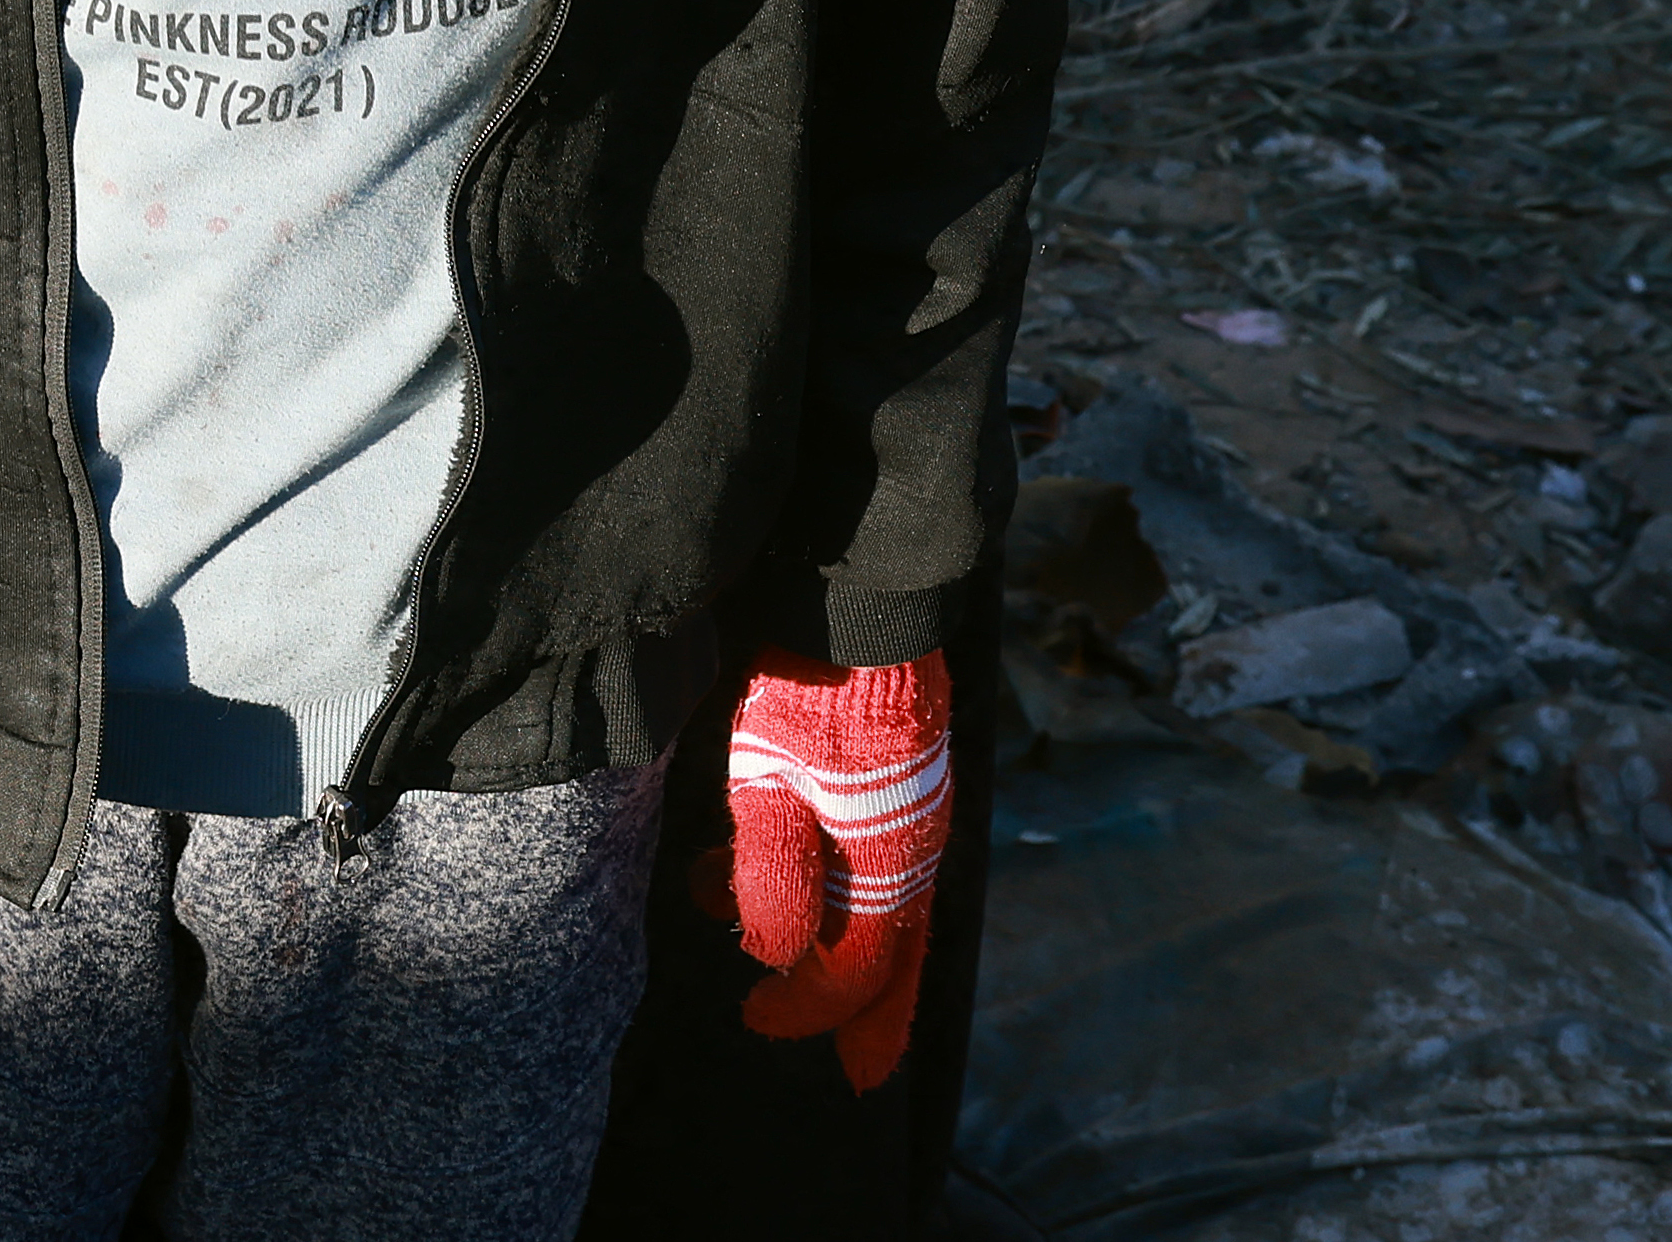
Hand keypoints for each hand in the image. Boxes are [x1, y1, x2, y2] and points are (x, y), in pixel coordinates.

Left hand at [720, 648, 951, 1090]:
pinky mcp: (900, 783)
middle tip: (859, 1071)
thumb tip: (777, 958)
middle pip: (899, 956)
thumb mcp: (768, 782)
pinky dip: (834, 890)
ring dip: (833, 943)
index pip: (855, 969)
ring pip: (884, 909)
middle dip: (873, 1017)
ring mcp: (916, 814)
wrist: (858, 601)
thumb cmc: (808, 688)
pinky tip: (774, 873)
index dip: (804, 1006)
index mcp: (891, 861)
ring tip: (760, 946)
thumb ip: (772, 876)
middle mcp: (918, 848)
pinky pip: (877, 864)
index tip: (753, 1015)